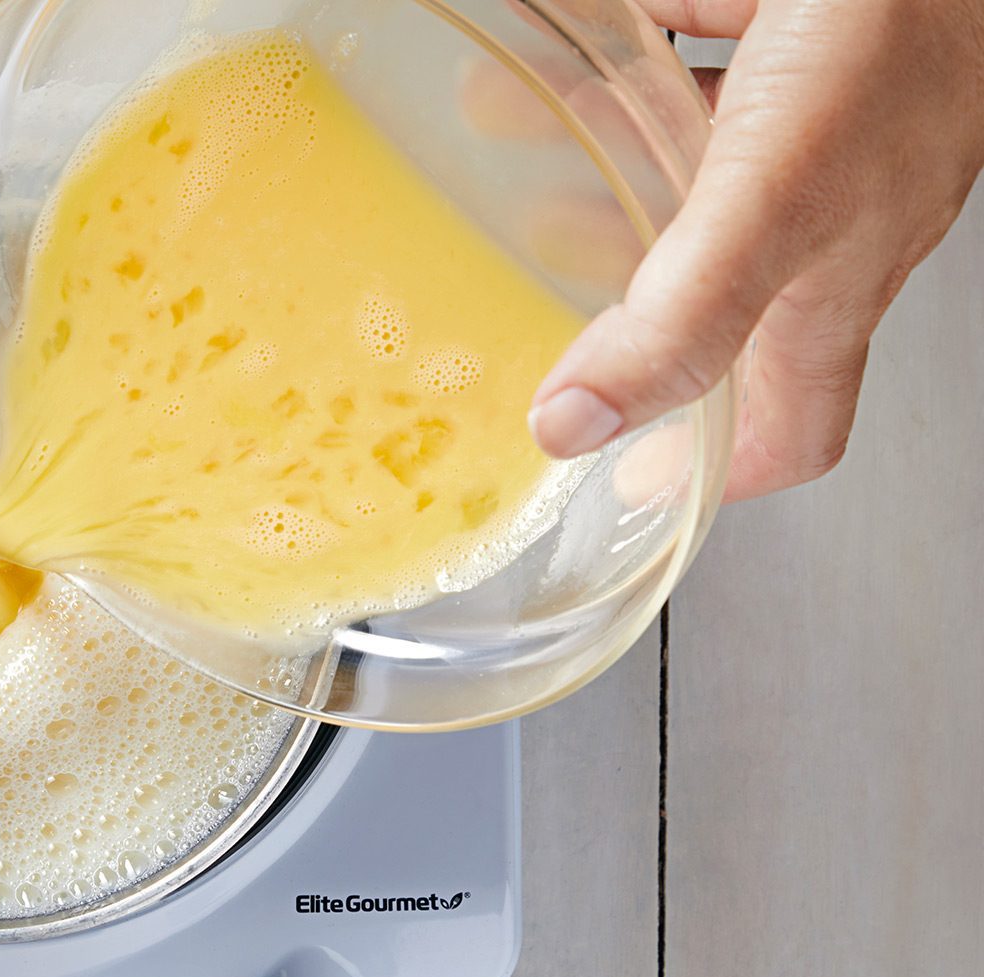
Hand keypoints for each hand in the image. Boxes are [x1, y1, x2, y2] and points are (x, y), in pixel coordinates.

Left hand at [527, 0, 983, 499]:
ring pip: (702, 180)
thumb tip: (579, 426)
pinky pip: (707, 70)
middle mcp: (833, 219)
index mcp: (832, 285)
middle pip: (723, 303)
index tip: (633, 486)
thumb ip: (684, 316)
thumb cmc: (901, 29)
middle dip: (626, 311)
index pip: (793, 428)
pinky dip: (636, 71)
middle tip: (539, 307)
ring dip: (611, 181)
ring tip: (520, 163)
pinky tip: (580, 46)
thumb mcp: (775, 198)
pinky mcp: (807, 42)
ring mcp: (825, 130)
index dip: (719, 473)